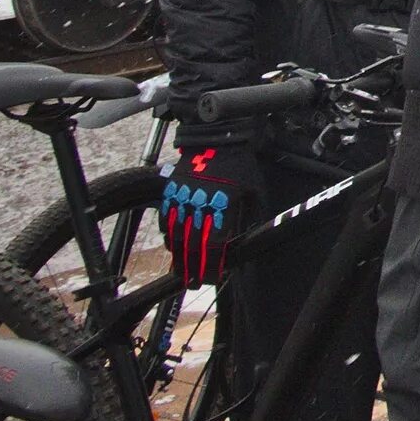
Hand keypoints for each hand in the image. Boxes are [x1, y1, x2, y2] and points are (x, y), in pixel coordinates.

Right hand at [159, 121, 263, 285]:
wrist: (217, 136)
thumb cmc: (240, 163)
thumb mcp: (254, 188)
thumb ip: (251, 212)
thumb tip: (249, 235)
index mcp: (224, 204)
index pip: (216, 243)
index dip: (213, 264)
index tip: (213, 278)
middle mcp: (202, 205)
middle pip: (194, 246)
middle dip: (194, 269)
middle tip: (194, 284)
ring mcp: (184, 198)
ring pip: (177, 236)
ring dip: (179, 258)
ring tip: (181, 273)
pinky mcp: (172, 191)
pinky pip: (166, 219)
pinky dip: (167, 235)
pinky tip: (171, 247)